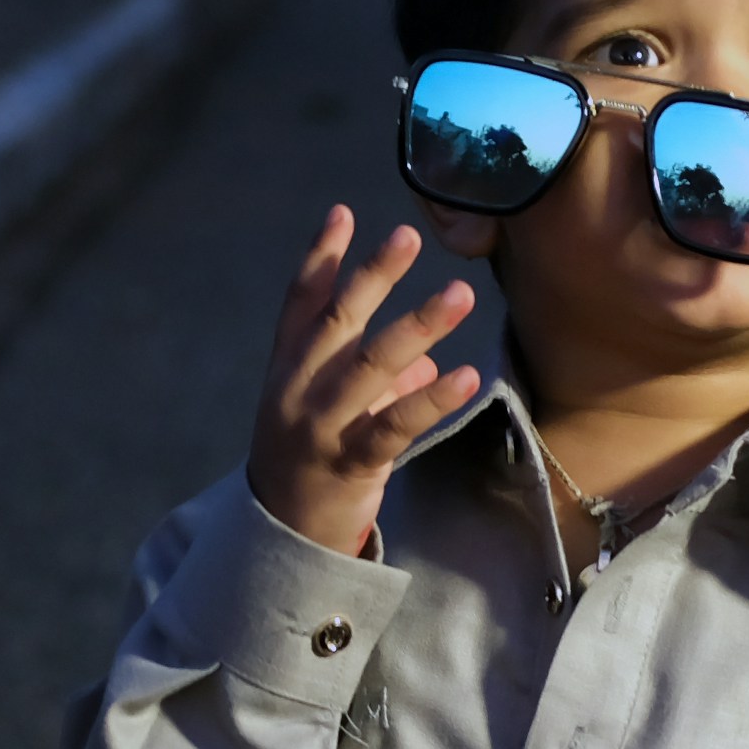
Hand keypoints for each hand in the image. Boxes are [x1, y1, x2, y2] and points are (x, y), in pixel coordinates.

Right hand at [249, 206, 479, 552]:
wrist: (282, 537)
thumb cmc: (313, 459)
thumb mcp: (331, 408)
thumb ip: (375, 379)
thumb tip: (425, 360)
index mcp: (288, 368)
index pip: (300, 302)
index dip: (320, 256)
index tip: (342, 211)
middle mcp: (298, 389)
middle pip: (337, 323)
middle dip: (373, 276)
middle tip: (409, 235)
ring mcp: (321, 426)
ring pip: (370, 368)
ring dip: (418, 326)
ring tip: (460, 294)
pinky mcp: (349, 463)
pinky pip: (395, 426)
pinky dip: (432, 399)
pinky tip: (466, 376)